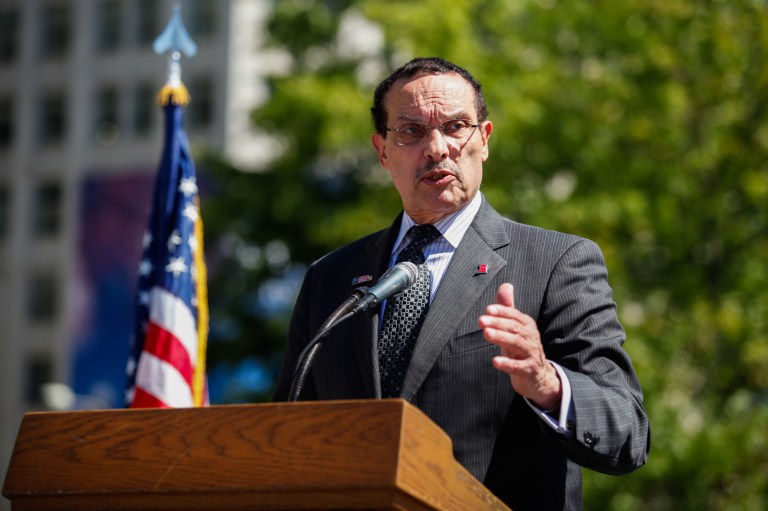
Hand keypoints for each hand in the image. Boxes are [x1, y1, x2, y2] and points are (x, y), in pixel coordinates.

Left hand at [478, 283, 561, 408]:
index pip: (515, 316)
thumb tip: (505, 285)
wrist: (539, 377)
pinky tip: (495, 361)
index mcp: (527, 325)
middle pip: (514, 328)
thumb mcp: (514, 329)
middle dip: (498, 323)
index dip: (502, 311)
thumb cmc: (522, 348)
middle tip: (481, 321)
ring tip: (486, 334)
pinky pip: (519, 366)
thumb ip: (508, 308)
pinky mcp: (530, 370)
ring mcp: (531, 354)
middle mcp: (531, 337)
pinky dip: (508, 363)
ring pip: (516, 344)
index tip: (488, 309)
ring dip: (501, 338)